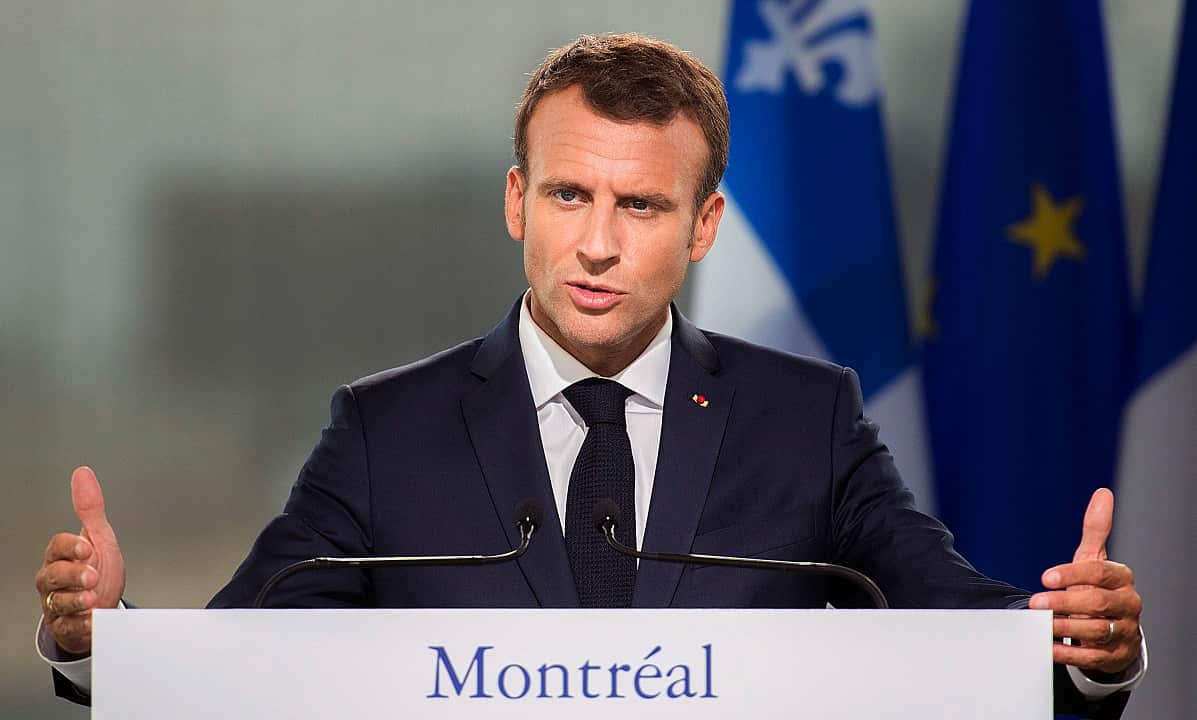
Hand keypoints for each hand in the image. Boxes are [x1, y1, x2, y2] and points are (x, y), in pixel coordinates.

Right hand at [34, 467, 126, 655]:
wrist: (102, 608)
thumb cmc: (98, 570)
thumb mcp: (99, 538)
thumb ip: (90, 508)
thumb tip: (83, 474)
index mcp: (62, 555)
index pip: (57, 546)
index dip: (71, 547)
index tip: (88, 548)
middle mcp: (54, 579)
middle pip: (53, 575)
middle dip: (72, 575)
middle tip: (92, 576)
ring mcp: (57, 603)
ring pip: (57, 601)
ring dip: (75, 601)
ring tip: (91, 600)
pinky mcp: (65, 625)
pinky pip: (67, 626)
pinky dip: (80, 623)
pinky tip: (91, 619)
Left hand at [1030, 488, 1141, 674]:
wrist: (1113, 628)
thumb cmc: (1097, 588)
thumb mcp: (1094, 559)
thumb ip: (1096, 530)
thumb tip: (1103, 494)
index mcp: (1121, 579)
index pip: (1099, 572)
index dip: (1072, 574)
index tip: (1045, 577)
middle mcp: (1127, 604)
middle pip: (1097, 602)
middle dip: (1064, 602)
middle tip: (1035, 602)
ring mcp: (1123, 631)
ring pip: (1096, 630)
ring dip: (1066, 628)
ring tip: (1041, 624)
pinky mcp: (1115, 656)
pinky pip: (1092, 657)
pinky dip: (1069, 653)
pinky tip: (1048, 647)